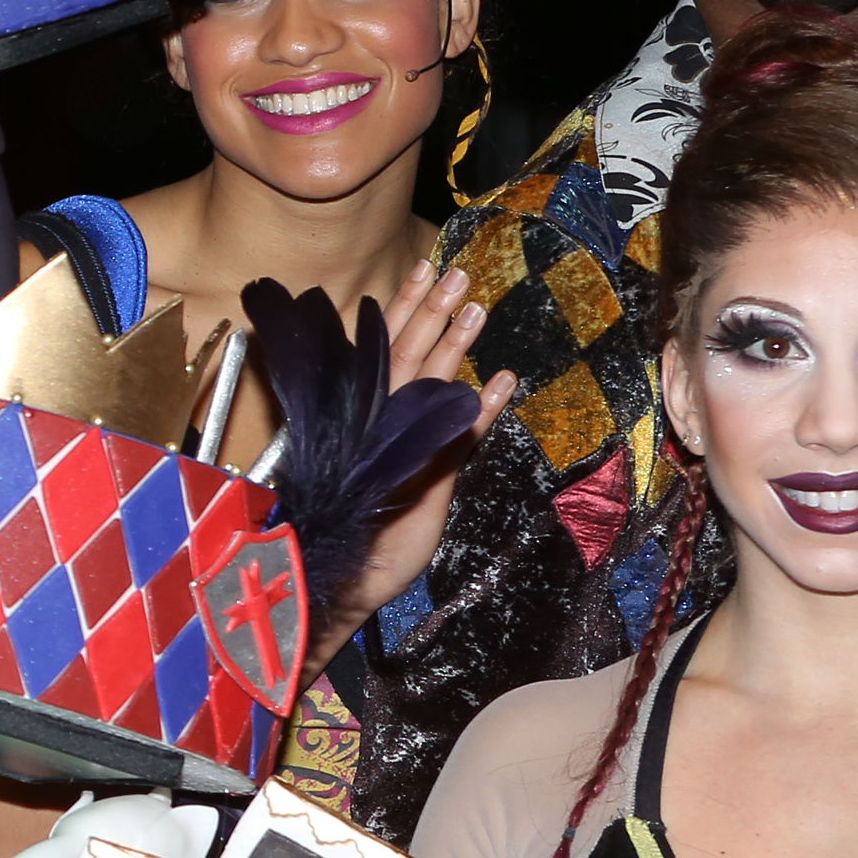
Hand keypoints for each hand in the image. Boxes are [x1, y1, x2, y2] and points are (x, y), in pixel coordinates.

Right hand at [326, 262, 517, 660]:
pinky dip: (480, 411)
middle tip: (453, 273)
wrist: (353, 584)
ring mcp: (389, 450)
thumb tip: (475, 392)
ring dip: (450, 343)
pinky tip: (504, 380)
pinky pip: (451, 439)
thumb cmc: (376, 540)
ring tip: (473, 303)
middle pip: (401, 358)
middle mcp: (374, 427)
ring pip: (418, 383)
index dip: (405, 313)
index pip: (387, 355)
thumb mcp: (417, 483)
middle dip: (427, 312)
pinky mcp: (412, 480)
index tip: (423, 274)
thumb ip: (442, 441)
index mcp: (368, 421)